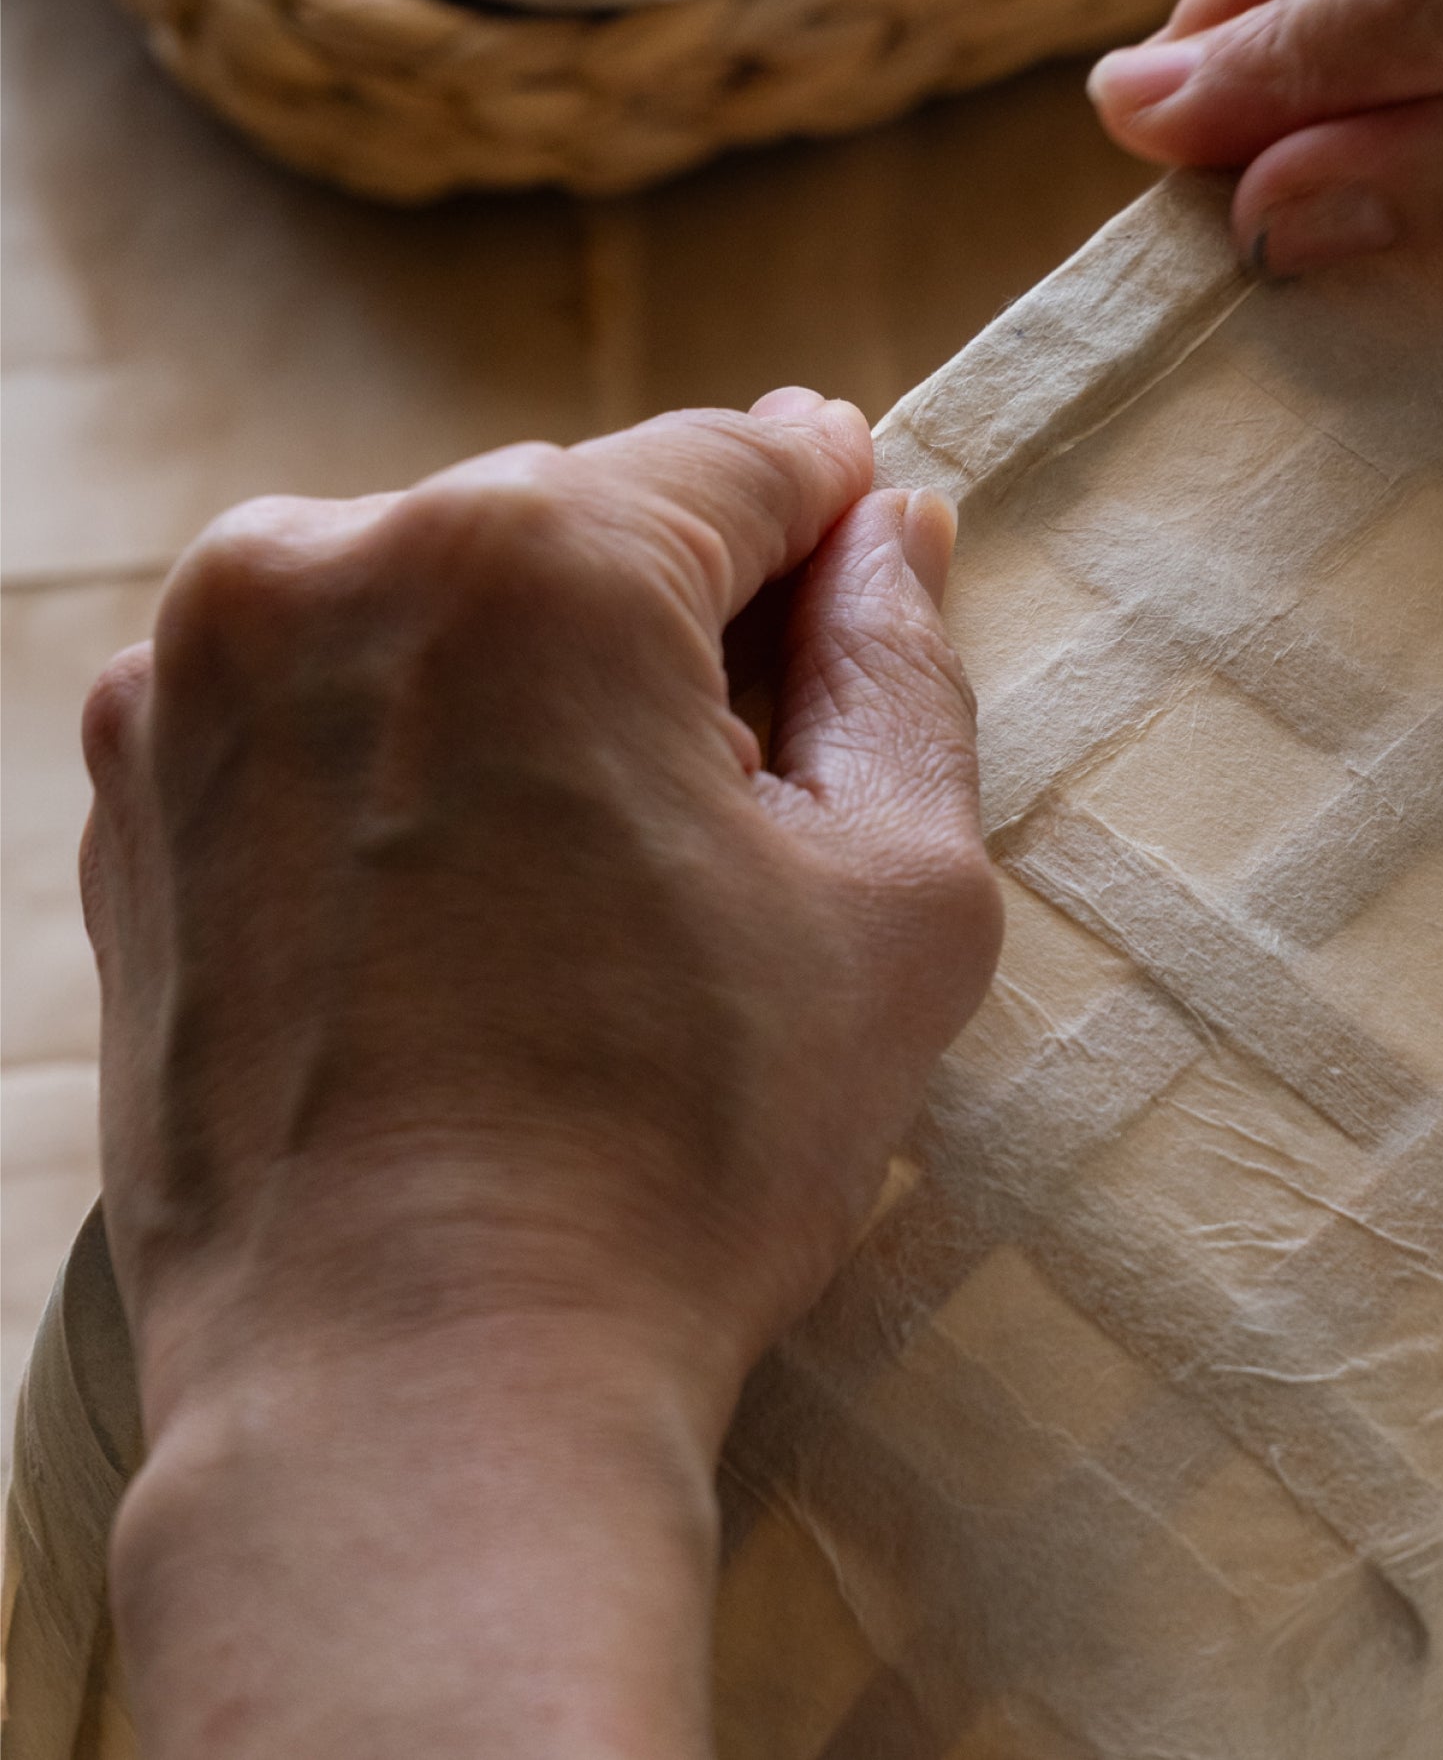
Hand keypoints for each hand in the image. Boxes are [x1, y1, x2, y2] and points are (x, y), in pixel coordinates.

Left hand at [79, 395, 999, 1759]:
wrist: (407, 1391)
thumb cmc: (685, 1147)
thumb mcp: (898, 889)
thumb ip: (903, 661)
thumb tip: (891, 527)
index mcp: (540, 557)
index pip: (744, 461)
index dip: (835, 516)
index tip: (870, 560)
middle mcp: (332, 560)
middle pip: (588, 518)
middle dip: (687, 619)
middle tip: (750, 795)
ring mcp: (196, 671)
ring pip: (448, 595)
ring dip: (546, 678)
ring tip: (601, 870)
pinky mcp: (129, 782)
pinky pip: (329, 687)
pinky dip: (418, 740)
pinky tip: (474, 896)